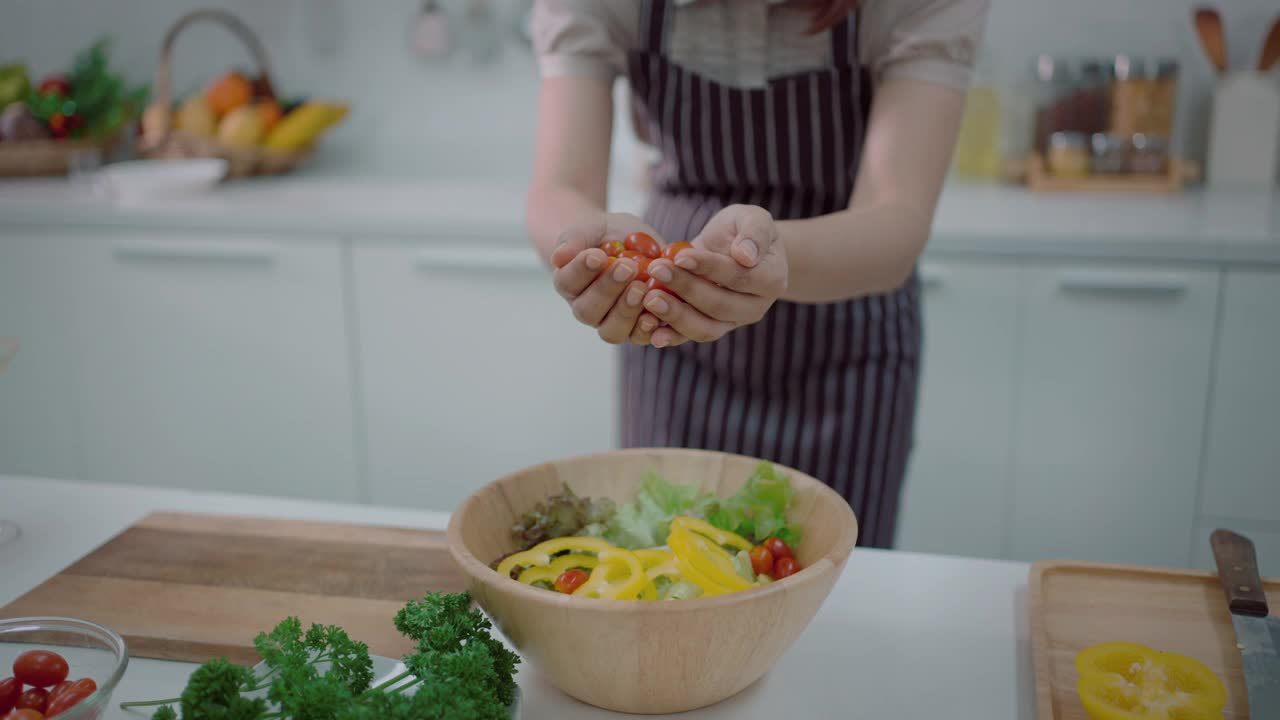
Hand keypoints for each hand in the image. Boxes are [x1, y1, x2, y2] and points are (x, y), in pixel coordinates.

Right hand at [550, 213, 687, 345]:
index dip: (581, 270)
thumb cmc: (605, 235)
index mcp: (569, 284)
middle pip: (589, 311)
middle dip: (607, 289)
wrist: (632, 244)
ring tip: (642, 287)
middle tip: (627, 268)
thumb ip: (574, 240)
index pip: (569, 282)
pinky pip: (640, 336)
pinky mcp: (637, 329)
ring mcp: (611, 322)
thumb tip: (558, 257)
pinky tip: (657, 314)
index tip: (597, 255)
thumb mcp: (591, 229)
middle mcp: (587, 309)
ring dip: (627, 310)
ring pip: (612, 330)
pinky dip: (648, 328)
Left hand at [635, 204, 786, 346]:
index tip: (680, 256)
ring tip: (649, 299)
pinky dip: (670, 335)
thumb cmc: (742, 230)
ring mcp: (733, 322)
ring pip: (705, 328)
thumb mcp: (752, 218)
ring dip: (675, 316)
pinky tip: (649, 330)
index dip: (709, 268)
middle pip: (719, 305)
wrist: (734, 250)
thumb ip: (754, 231)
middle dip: (686, 288)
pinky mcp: (711, 328)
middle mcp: (755, 307)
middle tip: (656, 270)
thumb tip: (746, 255)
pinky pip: (690, 336)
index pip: (739, 277)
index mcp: (771, 280)